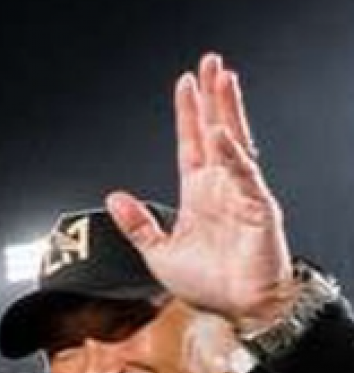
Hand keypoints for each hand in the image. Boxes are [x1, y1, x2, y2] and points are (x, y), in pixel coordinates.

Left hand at [106, 52, 293, 330]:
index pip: (192, 143)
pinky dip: (232, 153)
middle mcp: (221, 187)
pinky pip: (244, 174)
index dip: (188, 114)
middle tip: (208, 62)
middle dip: (211, 97)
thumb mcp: (159, 252)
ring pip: (234, 141)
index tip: (183, 84)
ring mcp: (242, 193)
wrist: (237, 310)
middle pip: (216, 131)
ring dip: (228, 109)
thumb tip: (115, 197)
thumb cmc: (208, 284)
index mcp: (199, 194)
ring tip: (223, 77)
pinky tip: (222, 132)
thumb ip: (138, 225)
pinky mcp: (257, 207)